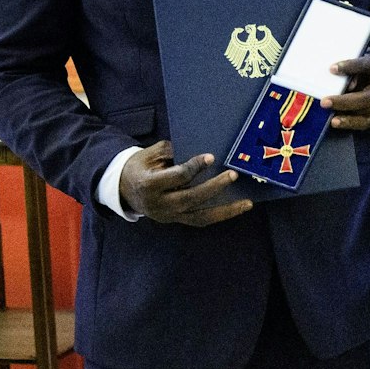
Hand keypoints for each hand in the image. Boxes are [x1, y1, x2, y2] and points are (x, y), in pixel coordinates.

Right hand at [118, 141, 251, 225]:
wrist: (122, 188)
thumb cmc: (140, 166)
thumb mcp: (150, 154)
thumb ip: (172, 151)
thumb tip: (199, 148)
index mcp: (149, 185)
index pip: (176, 177)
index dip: (193, 167)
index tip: (211, 156)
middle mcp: (159, 204)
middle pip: (190, 198)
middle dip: (213, 187)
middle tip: (233, 175)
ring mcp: (168, 215)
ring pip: (199, 217)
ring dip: (225, 210)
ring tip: (247, 203)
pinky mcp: (175, 220)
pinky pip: (200, 220)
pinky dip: (219, 215)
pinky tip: (236, 209)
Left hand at [322, 53, 369, 129]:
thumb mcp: (366, 64)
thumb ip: (354, 68)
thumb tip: (337, 77)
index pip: (368, 65)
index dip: (351, 66)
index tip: (332, 68)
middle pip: (366, 98)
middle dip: (345, 101)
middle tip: (325, 102)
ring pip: (364, 114)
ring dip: (346, 118)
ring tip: (333, 120)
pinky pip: (361, 123)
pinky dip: (348, 123)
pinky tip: (336, 122)